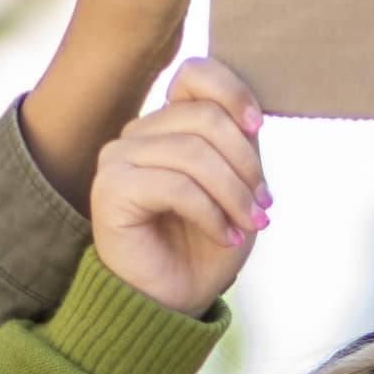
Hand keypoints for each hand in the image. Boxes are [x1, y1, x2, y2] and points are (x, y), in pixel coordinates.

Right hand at [90, 58, 269, 317]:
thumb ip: (239, 142)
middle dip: (245, 164)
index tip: (259, 128)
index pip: (196, 74)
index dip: (233, 92)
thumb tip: (251, 116)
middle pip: (204, 118)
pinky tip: (224, 235)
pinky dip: (210, 213)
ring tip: (249, 224)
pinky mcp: (110, 189)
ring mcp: (118, 158)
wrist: (176, 299)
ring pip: (193, 152)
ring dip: (233, 194)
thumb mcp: (238, 184)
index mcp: (168, 123)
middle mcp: (138, 134)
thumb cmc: (208, 243)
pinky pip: (175, 185)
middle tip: (262, 206)